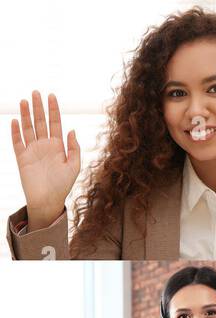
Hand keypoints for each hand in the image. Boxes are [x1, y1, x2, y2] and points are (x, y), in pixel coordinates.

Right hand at [10, 91, 79, 231]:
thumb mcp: (74, 167)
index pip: (55, 124)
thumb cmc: (63, 185)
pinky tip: (15, 120)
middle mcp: (44, 146)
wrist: (48, 200)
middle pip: (40, 122)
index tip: (51, 96)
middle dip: (39, 107)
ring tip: (24, 101)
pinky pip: (17, 141)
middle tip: (36, 92)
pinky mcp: (22, 157)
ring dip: (26, 114)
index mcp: (58, 147)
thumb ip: (74, 149)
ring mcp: (32, 150)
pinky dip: (15, 131)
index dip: (53, 110)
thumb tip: (72, 130)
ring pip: (28, 128)